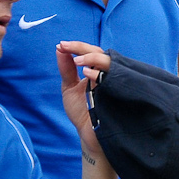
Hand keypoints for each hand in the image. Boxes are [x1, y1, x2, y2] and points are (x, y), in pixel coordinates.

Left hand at [57, 41, 108, 162]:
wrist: (89, 134)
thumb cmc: (81, 111)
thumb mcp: (69, 87)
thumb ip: (66, 68)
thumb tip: (60, 48)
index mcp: (97, 70)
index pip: (92, 52)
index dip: (77, 47)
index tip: (62, 45)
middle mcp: (107, 74)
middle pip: (100, 53)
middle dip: (82, 49)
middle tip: (66, 47)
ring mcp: (114, 83)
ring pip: (109, 63)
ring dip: (92, 58)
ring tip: (76, 61)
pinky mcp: (118, 94)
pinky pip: (113, 80)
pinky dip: (100, 74)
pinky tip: (87, 74)